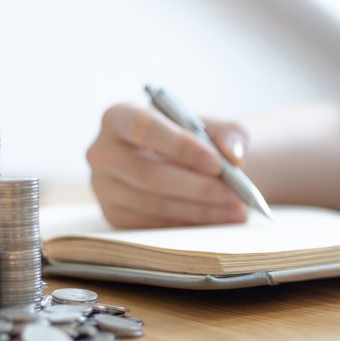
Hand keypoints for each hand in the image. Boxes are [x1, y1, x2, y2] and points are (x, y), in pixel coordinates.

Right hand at [86, 103, 249, 227]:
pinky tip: (218, 219)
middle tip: (236, 194)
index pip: (145, 129)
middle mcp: (102, 151)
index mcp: (120, 116)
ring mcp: (103, 187)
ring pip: (153, 204)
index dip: (181, 147)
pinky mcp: (113, 214)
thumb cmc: (192, 137)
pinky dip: (189, 224)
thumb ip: (228, 133)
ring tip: (237, 210)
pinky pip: (152, 224)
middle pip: (149, 174)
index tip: (217, 163)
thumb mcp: (212, 126)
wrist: (179, 161)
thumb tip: (234, 156)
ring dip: (200, 210)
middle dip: (198, 187)